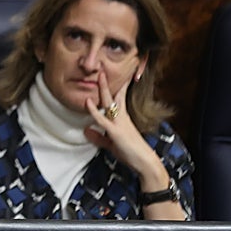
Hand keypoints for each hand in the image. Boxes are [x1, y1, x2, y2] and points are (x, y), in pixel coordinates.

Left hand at [83, 73, 167, 189]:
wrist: (144, 162)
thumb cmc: (130, 153)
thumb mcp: (111, 144)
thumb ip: (98, 137)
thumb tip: (86, 130)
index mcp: (122, 118)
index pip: (119, 98)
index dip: (117, 86)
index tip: (115, 75)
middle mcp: (122, 117)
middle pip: (114, 95)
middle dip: (109, 82)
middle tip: (104, 68)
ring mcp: (119, 123)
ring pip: (109, 102)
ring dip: (103, 88)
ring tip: (100, 75)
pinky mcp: (115, 131)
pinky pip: (102, 119)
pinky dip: (93, 110)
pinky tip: (88, 102)